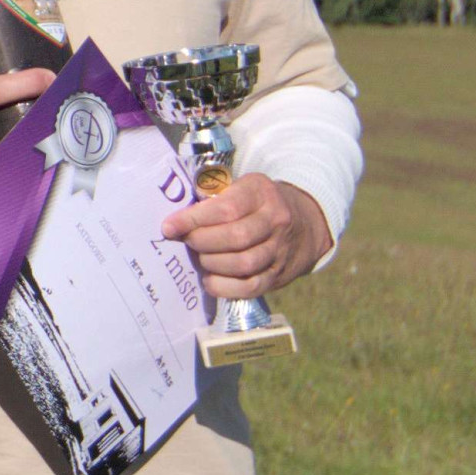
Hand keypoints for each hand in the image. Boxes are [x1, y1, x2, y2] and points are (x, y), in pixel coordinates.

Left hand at [168, 171, 330, 295]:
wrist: (305, 223)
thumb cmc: (258, 203)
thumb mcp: (242, 187)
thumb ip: (214, 195)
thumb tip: (177, 217)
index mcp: (261, 193)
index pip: (226, 208)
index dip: (194, 219)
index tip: (169, 227)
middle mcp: (275, 220)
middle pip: (236, 237)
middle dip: (202, 242)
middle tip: (187, 241)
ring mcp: (280, 249)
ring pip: (244, 263)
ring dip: (212, 263)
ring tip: (200, 258)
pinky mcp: (279, 274)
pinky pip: (251, 287)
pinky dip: (225, 287)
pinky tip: (210, 280)